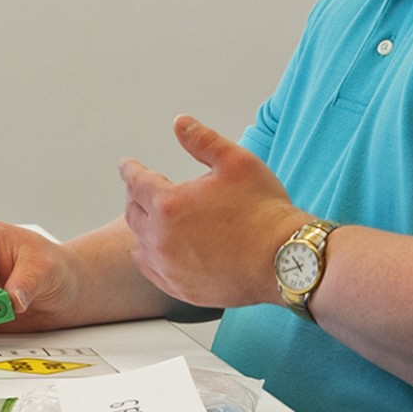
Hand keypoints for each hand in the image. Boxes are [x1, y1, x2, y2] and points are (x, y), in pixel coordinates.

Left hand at [118, 116, 308, 308]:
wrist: (285, 259)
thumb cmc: (265, 211)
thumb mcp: (236, 162)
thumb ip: (203, 140)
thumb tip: (180, 123)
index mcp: (169, 204)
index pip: (137, 182)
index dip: (131, 169)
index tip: (127, 165)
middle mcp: (161, 238)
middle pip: (133, 213)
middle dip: (135, 196)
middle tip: (140, 189)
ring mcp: (169, 267)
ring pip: (140, 244)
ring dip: (142, 227)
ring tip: (148, 218)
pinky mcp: (181, 288)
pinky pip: (152, 272)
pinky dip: (148, 258)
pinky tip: (150, 253)